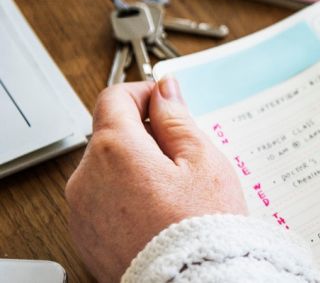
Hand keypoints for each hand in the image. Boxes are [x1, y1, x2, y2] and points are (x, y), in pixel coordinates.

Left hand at [66, 77, 246, 281]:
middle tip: (184, 157)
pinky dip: (127, 196)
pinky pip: (104, 199)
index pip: (115, 97)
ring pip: (108, 168)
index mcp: (114, 149)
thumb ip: (177, 119)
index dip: (145, 93)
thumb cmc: (201, 225)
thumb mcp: (202, 159)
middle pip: (111, 134)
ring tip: (175, 191)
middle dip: (145, 136)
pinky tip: (159, 211)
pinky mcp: (86, 235)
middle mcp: (87, 177)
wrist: (192, 281)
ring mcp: (82, 209)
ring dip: (136, 166)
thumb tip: (164, 92)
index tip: (167, 104)